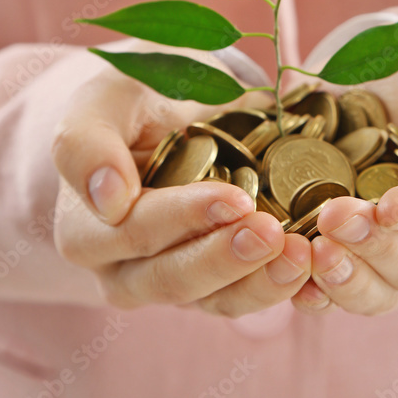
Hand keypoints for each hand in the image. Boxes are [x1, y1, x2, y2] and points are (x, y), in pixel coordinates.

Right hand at [51, 65, 310, 314]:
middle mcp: (123, 269)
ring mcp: (174, 282)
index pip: (132, 231)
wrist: (179, 106)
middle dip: (225, 258)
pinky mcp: (218, 286)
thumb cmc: (136, 97)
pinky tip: (313, 266)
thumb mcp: (104, 99)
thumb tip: (109, 200)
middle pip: (171, 279)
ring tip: (300, 253)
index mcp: (85, 228)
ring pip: (213, 300)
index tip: (235, 198)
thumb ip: (86, 141)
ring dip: (260, 282)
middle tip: (272, 232)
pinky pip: (247, 299)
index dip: (183, 218)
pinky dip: (282, 286)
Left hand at [291, 34, 397, 315]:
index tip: (390, 204)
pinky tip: (292, 281)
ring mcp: (387, 257)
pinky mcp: (342, 255)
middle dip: (376, 246)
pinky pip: (329, 292)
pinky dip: (310, 290)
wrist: (378, 69)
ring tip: (314, 251)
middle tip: (336, 215)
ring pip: (376, 293)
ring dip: (344, 278)